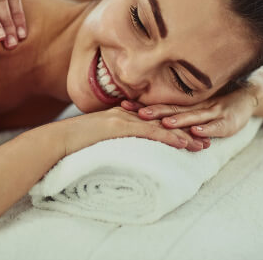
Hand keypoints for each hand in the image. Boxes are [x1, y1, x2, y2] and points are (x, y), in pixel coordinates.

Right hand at [61, 107, 191, 156]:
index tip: (188, 133)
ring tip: (202, 145)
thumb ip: (111, 137)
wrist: (58, 140)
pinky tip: (183, 144)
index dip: (172, 126)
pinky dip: (168, 138)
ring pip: (160, 126)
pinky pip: (150, 132)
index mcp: (120, 114)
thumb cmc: (74, 142)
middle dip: (184, 129)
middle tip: (204, 138)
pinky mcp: (120, 127)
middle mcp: (125, 113)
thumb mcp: (97, 137)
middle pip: (161, 120)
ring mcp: (123, 118)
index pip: (153, 119)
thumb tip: (123, 148)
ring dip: (183, 135)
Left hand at [121, 87, 257, 139]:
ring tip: (165, 124)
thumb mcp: (194, 107)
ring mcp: (213, 112)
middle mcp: (196, 106)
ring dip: (179, 120)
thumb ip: (174, 111)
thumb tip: (144, 117)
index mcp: (185, 105)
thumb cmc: (215, 103)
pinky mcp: (228, 121)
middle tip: (138, 114)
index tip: (123, 105)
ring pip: (193, 116)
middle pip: (173, 109)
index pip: (161, 105)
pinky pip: (216, 126)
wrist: (247, 94)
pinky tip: (196, 131)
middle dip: (155, 112)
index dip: (143, 105)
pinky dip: (207, 129)